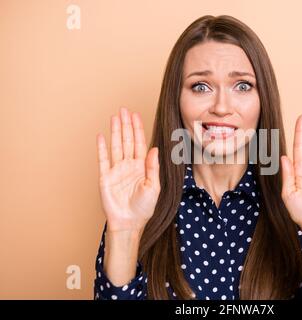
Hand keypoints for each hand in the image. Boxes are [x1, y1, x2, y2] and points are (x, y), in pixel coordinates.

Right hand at [96, 107, 159, 233]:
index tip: (136, 115)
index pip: (139, 143)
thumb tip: (155, 149)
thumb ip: (153, 168)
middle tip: (124, 109)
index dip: (138, 129)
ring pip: (116, 146)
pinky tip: (101, 136)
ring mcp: (116, 170)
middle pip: (127, 140)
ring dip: (115, 131)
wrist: (129, 223)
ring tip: (115, 117)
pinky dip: (102, 148)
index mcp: (141, 167)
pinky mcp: (105, 177)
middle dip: (126, 125)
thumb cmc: (143, 208)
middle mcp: (129, 166)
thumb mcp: (154, 187)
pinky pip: (103, 159)